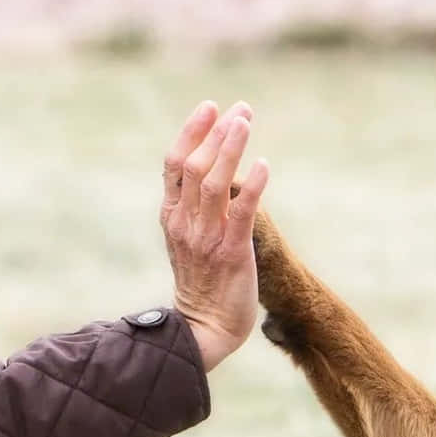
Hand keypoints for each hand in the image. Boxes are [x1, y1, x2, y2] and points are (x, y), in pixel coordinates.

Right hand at [160, 100, 270, 371]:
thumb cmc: (201, 283)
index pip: (174, 165)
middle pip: (193, 166)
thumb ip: (192, 208)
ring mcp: (206, 238)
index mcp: (172, 217)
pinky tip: (264, 164)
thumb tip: (211, 171)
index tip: (210, 107)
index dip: (191, 132)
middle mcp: (185, 224)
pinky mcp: (231, 253)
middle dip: (216, 133)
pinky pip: (241, 213)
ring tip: (246, 123)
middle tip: (240, 109)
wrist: (204, 329)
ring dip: (230, 149)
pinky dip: (251, 186)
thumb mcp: (186, 239)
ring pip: (213, 183)